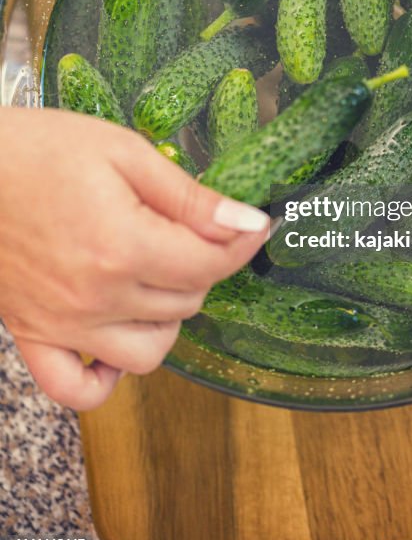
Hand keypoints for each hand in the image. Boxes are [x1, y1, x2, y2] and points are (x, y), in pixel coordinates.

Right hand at [0, 108, 267, 410]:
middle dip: (203, 267)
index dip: (241, 243)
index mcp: (124, 246)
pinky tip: (116, 338)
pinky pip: (77, 389)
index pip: (210, 265)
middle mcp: (96, 297)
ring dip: (168, 318)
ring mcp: (63, 325)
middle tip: (189, 230)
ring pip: (149, 352)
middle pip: (186, 303)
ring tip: (156, 276)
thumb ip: (188, 197)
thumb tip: (248, 223)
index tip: (251, 224)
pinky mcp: (31, 335)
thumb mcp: (123, 153)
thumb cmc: (38, 150)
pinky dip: (105, 377)